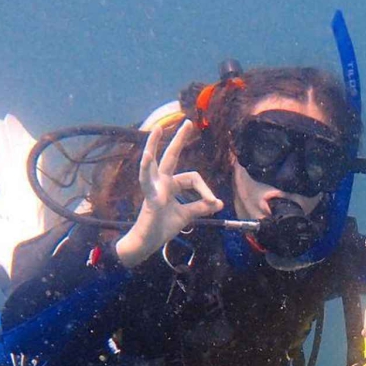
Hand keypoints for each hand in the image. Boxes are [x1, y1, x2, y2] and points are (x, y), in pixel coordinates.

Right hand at [114, 120, 223, 265]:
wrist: (148, 243)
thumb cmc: (163, 227)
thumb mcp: (187, 215)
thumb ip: (201, 207)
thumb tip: (219, 203)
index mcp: (170, 184)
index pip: (193, 178)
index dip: (205, 189)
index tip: (213, 202)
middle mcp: (161, 182)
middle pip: (171, 156)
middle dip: (180, 139)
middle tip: (188, 122)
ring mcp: (153, 187)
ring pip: (153, 161)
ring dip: (153, 144)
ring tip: (157, 129)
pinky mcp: (149, 197)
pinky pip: (146, 180)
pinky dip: (146, 168)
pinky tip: (146, 156)